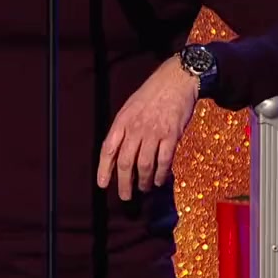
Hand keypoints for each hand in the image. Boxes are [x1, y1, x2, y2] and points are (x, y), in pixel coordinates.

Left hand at [96, 56, 199, 199]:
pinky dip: (160, 174)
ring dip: (143, 181)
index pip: (108, 149)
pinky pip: (164, 161)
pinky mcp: (171, 135)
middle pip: (125, 162)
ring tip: (143, 188)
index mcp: (122, 121)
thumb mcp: (129, 107)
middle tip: (125, 196)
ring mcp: (154, 132)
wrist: (175, 81)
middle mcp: (136, 128)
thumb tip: (118, 151)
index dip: (104, 169)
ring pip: (144, 165)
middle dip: (124, 183)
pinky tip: (159, 181)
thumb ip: (123, 128)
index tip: (102, 184)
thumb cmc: (151, 94)